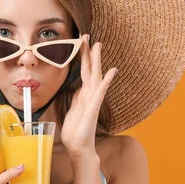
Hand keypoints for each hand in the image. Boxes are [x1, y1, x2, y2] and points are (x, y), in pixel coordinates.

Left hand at [60, 34, 117, 157]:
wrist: (79, 148)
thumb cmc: (76, 132)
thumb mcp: (72, 111)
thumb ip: (76, 100)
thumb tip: (77, 91)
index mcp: (83, 94)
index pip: (83, 71)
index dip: (82, 57)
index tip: (80, 42)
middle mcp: (90, 95)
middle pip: (89, 69)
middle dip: (88, 52)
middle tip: (87, 35)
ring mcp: (92, 100)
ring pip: (95, 76)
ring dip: (96, 60)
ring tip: (98, 45)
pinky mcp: (93, 108)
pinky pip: (100, 92)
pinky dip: (106, 81)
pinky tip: (111, 71)